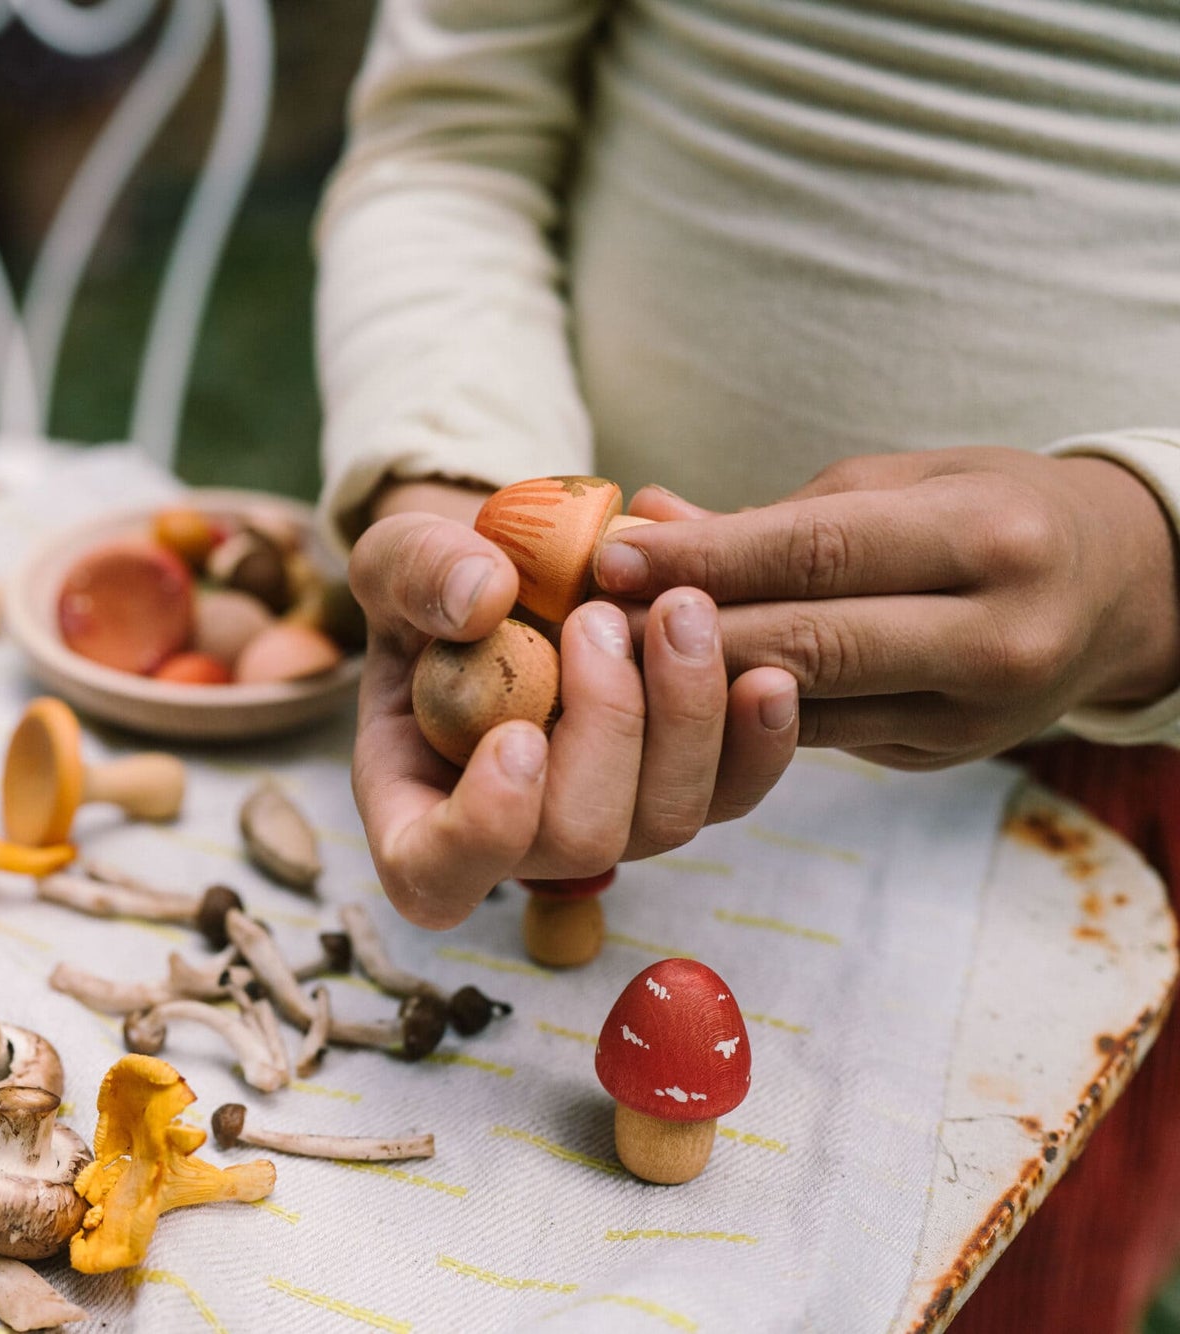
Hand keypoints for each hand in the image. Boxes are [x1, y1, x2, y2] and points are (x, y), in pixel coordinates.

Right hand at [347, 480, 799, 929]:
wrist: (513, 570)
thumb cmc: (435, 584)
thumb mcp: (396, 557)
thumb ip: (417, 572)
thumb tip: (485, 599)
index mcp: (418, 807)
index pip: (434, 874)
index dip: (482, 831)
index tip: (516, 738)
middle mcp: (516, 838)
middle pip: (578, 843)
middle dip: (606, 729)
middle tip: (597, 617)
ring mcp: (606, 821)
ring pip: (666, 820)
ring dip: (685, 716)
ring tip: (680, 608)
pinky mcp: (675, 787)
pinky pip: (732, 793)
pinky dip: (755, 739)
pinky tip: (765, 673)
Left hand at [595, 448, 1179, 768]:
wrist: (1119, 591)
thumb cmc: (989, 512)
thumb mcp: (899, 483)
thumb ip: (772, 515)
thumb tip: (643, 516)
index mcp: (987, 537)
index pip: (818, 552)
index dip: (704, 559)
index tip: (611, 555)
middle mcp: (992, 634)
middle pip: (807, 644)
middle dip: (684, 634)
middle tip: (587, 619)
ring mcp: (972, 712)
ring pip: (802, 709)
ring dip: (692, 689)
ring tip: (605, 660)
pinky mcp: (940, 755)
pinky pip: (814, 739)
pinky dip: (731, 717)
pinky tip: (660, 697)